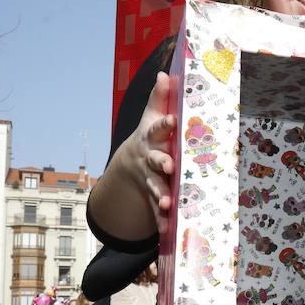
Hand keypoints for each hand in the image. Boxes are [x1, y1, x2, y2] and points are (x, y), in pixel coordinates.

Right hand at [100, 72, 177, 237]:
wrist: (130, 162)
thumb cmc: (151, 135)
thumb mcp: (152, 116)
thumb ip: (160, 98)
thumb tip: (164, 73)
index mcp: (152, 138)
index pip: (159, 128)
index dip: (165, 124)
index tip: (173, 120)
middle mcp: (150, 159)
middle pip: (156, 161)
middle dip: (162, 164)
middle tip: (170, 166)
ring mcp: (150, 178)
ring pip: (155, 187)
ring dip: (160, 196)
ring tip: (167, 205)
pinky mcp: (153, 195)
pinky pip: (157, 209)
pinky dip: (161, 220)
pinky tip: (167, 231)